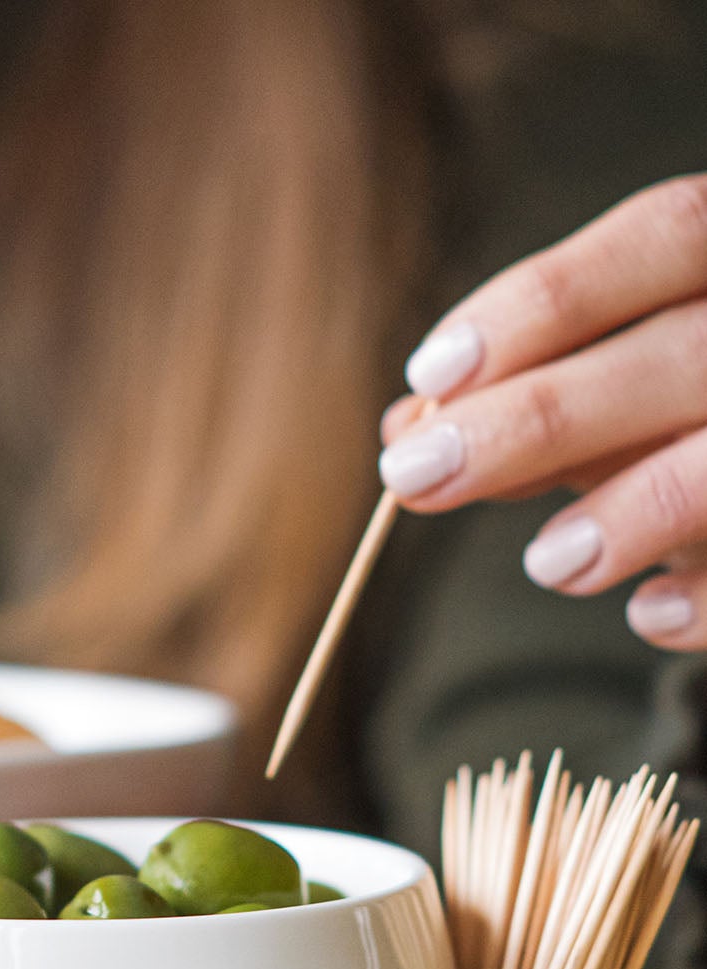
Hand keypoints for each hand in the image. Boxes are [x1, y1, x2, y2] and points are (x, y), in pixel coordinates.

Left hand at [380, 176, 706, 649]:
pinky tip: (649, 615)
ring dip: (629, 511)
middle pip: (688, 350)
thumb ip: (543, 388)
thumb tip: (411, 425)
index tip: (432, 373)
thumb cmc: (700, 412)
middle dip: (539, 415)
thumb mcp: (637, 381)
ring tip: (545, 564)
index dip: (546, 299)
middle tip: (416, 475)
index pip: (668, 233)